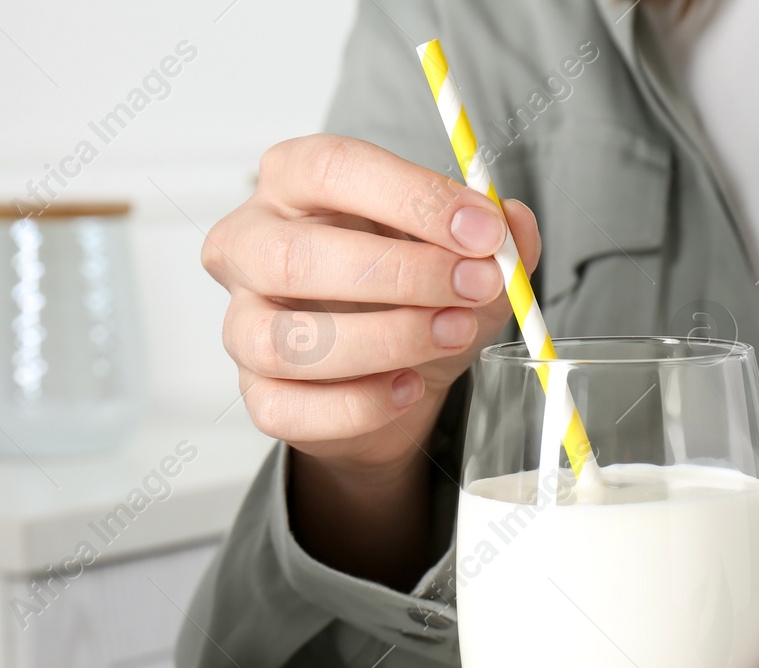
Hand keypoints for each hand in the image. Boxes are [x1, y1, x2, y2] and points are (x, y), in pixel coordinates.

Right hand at [202, 134, 540, 472]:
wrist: (395, 386)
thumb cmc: (412, 299)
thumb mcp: (463, 260)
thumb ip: (494, 240)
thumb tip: (515, 225)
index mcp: (293, 184)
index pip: (332, 169)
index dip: (411, 197)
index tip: (483, 230)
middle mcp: (250, 247)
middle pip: (296, 255)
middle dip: (400, 273)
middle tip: (476, 285)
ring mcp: (242, 325)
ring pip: (286, 340)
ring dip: (385, 339)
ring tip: (453, 335)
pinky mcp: (258, 396)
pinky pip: (291, 408)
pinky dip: (360, 404)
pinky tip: (407, 388)